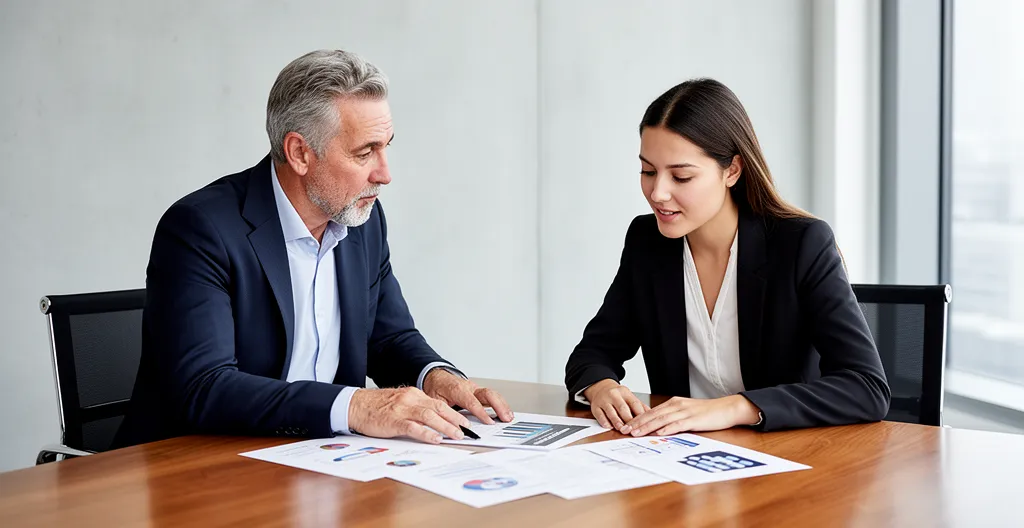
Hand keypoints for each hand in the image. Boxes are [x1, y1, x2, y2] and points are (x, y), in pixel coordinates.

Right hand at [347, 386, 471, 443]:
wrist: (355, 405)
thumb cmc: (375, 406)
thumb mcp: (399, 402)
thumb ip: (414, 408)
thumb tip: (431, 421)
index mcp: (413, 394)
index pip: (438, 403)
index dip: (453, 412)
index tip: (464, 421)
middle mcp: (410, 399)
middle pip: (438, 408)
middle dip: (455, 419)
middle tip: (467, 429)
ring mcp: (402, 410)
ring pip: (429, 416)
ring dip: (446, 426)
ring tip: (457, 435)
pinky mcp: (394, 421)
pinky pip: (414, 427)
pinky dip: (427, 433)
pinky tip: (436, 439)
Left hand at [422, 369, 513, 424]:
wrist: (437, 377)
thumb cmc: (436, 389)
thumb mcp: (435, 401)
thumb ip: (444, 412)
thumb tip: (452, 426)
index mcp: (457, 389)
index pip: (472, 401)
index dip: (481, 412)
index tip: (489, 422)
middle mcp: (469, 387)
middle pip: (488, 394)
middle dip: (498, 406)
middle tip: (505, 418)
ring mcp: (476, 389)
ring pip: (493, 394)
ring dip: (502, 406)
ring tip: (509, 417)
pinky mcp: (479, 392)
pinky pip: (493, 396)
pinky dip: (501, 404)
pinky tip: (506, 413)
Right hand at [582, 379, 649, 431]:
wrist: (600, 388)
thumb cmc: (617, 396)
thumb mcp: (629, 397)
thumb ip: (640, 407)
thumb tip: (652, 417)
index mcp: (625, 393)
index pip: (634, 403)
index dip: (640, 415)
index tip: (645, 424)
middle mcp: (614, 395)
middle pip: (622, 408)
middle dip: (628, 420)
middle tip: (633, 430)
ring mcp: (604, 401)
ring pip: (611, 412)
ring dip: (617, 422)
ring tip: (622, 430)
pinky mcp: (595, 407)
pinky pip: (600, 415)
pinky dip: (605, 422)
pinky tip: (610, 427)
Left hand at [623, 395, 760, 436]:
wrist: (727, 409)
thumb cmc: (708, 413)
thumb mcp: (687, 413)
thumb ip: (673, 418)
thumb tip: (659, 428)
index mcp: (674, 403)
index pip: (652, 411)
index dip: (638, 419)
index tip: (627, 426)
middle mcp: (677, 405)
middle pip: (653, 414)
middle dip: (638, 423)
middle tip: (625, 430)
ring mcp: (685, 412)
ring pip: (662, 419)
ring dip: (647, 426)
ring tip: (636, 433)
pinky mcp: (694, 419)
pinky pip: (678, 424)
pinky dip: (667, 428)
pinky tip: (659, 433)